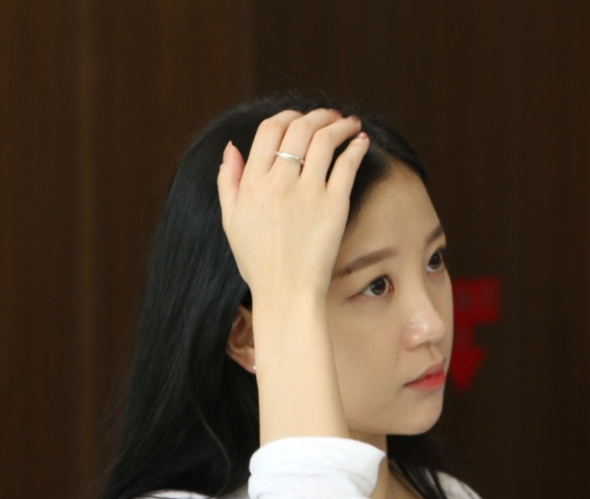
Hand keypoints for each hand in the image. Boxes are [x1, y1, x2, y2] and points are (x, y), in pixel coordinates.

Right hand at [217, 109, 368, 303]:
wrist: (286, 292)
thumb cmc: (259, 262)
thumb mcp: (231, 221)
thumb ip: (228, 181)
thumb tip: (231, 148)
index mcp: (253, 183)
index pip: (270, 129)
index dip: (287, 116)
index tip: (300, 118)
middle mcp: (279, 182)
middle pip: (300, 127)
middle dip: (318, 115)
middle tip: (331, 116)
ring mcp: (308, 192)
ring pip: (325, 139)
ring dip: (339, 124)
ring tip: (349, 124)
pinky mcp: (334, 205)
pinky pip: (347, 164)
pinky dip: (356, 146)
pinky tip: (360, 142)